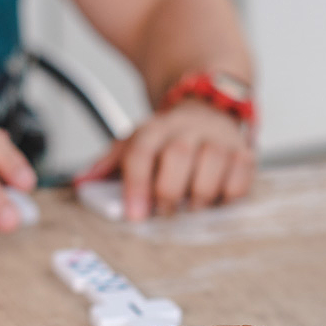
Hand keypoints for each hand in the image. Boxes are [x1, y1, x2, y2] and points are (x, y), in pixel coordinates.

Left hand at [76, 99, 253, 219]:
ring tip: (190, 210)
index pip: (141, 151)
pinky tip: (215, 202)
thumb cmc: (168, 140)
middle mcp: (188, 128)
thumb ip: (109, 164)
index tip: (135, 216)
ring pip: (212, 165)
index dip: (136, 185)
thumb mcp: (135, 144)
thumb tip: (81, 182)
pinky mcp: (244, 154)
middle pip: (178, 155)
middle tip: (165, 213)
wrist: (209, 109)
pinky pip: (239, 179)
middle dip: (169, 191)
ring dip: (199, 196)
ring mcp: (219, 138)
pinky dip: (227, 197)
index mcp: (156, 128)